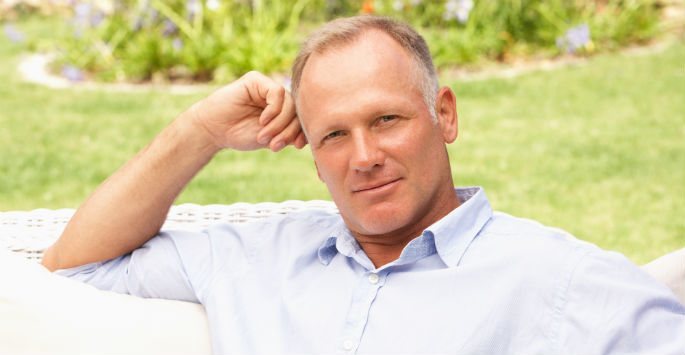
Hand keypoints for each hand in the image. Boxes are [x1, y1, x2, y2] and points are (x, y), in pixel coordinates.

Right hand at [188, 71, 305, 151]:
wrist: (213, 131)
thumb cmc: (239, 134)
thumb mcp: (270, 138)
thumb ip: (288, 134)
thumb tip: (309, 136)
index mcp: (282, 109)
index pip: (301, 117)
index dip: (302, 131)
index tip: (298, 146)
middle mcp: (276, 96)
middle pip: (297, 110)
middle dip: (289, 130)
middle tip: (275, 145)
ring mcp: (266, 86)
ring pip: (289, 102)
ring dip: (279, 123)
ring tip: (263, 137)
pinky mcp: (256, 80)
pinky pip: (277, 92)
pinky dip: (274, 109)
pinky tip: (262, 121)